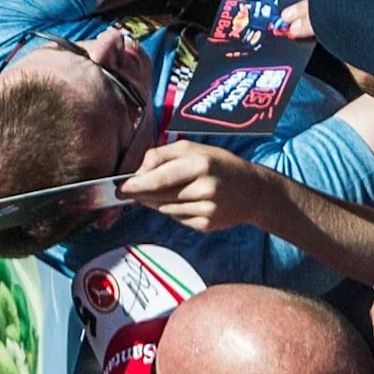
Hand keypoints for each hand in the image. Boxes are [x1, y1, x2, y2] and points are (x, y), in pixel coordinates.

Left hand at [120, 142, 287, 233]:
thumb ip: (161, 156)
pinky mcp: (206, 225)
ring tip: (172, 190)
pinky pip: (177, 219)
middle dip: (140, 194)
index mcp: (199, 164)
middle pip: (158, 196)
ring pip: (165, 209)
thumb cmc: (219, 165)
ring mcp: (206, 210)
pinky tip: (186, 201)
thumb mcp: (193, 149)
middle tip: (128, 191)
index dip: (136, 185)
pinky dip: (174, 211)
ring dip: (158, 202)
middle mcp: (204, 189)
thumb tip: (137, 173)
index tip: (121, 187)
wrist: (253, 191)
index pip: (158, 179)